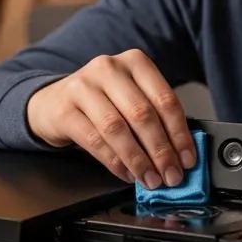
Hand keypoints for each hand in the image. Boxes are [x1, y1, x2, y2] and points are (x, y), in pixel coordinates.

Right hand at [26, 49, 196, 188]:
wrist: (53, 101)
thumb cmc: (101, 102)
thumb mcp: (130, 98)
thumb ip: (155, 119)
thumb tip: (180, 155)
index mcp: (134, 62)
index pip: (165, 99)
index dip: (180, 133)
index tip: (187, 159)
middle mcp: (108, 68)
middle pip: (142, 114)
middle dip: (161, 151)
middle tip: (171, 175)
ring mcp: (83, 86)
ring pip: (117, 128)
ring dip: (138, 160)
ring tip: (150, 179)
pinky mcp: (64, 109)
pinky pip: (94, 141)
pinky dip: (115, 162)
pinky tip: (127, 174)